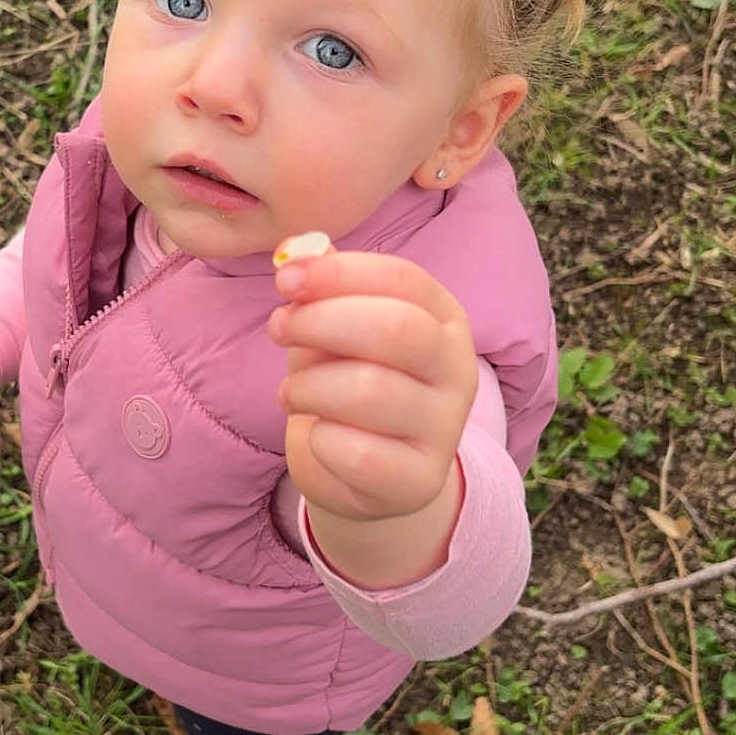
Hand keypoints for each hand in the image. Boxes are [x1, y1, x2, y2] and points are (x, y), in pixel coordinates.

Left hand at [268, 246, 476, 521]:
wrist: (368, 475)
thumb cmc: (348, 382)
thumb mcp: (338, 328)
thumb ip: (323, 288)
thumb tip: (295, 253)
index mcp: (444, 318)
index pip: (403, 278)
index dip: (338, 273)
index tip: (284, 280)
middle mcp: (457, 369)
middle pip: (396, 329)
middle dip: (321, 322)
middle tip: (278, 329)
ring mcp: (444, 428)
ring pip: (370, 391)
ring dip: (308, 385)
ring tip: (292, 391)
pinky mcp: (419, 481)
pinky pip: (357, 453)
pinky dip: (320, 438)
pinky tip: (317, 434)